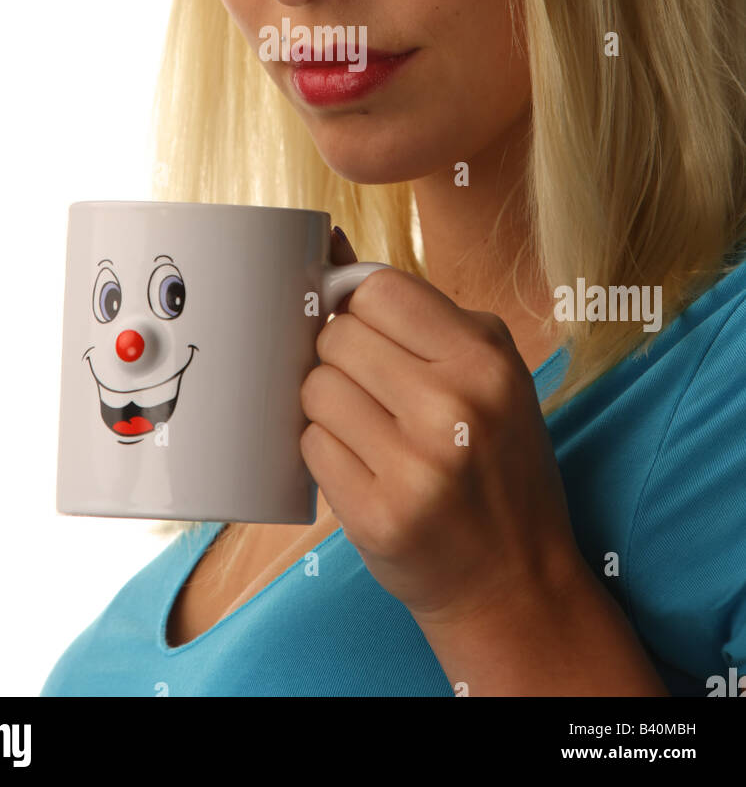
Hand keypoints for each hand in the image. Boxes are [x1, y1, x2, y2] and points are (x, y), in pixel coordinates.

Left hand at [299, 226, 583, 629]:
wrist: (516, 583)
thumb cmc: (498, 463)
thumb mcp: (490, 373)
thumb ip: (418, 311)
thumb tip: (329, 244)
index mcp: (486, 359)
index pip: (377, 289)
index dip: (355, 304)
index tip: (361, 326)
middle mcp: (453, 407)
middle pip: (336, 337)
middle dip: (339, 357)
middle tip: (372, 389)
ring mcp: (414, 466)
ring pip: (315, 388)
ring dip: (327, 405)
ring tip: (369, 429)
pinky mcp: (377, 515)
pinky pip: (310, 445)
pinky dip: (324, 450)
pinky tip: (362, 465)